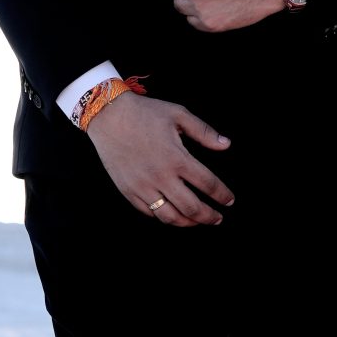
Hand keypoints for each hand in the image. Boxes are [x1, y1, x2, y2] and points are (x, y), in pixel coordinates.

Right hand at [86, 90, 233, 226]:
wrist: (107, 115)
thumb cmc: (144, 113)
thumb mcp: (178, 114)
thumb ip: (204, 131)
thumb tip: (226, 145)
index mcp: (177, 158)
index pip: (208, 184)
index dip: (222, 195)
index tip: (229, 200)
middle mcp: (161, 176)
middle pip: (191, 208)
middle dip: (209, 217)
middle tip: (217, 219)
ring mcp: (143, 187)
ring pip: (170, 217)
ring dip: (188, 223)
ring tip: (197, 222)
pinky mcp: (128, 191)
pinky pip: (149, 212)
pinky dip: (164, 217)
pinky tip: (173, 214)